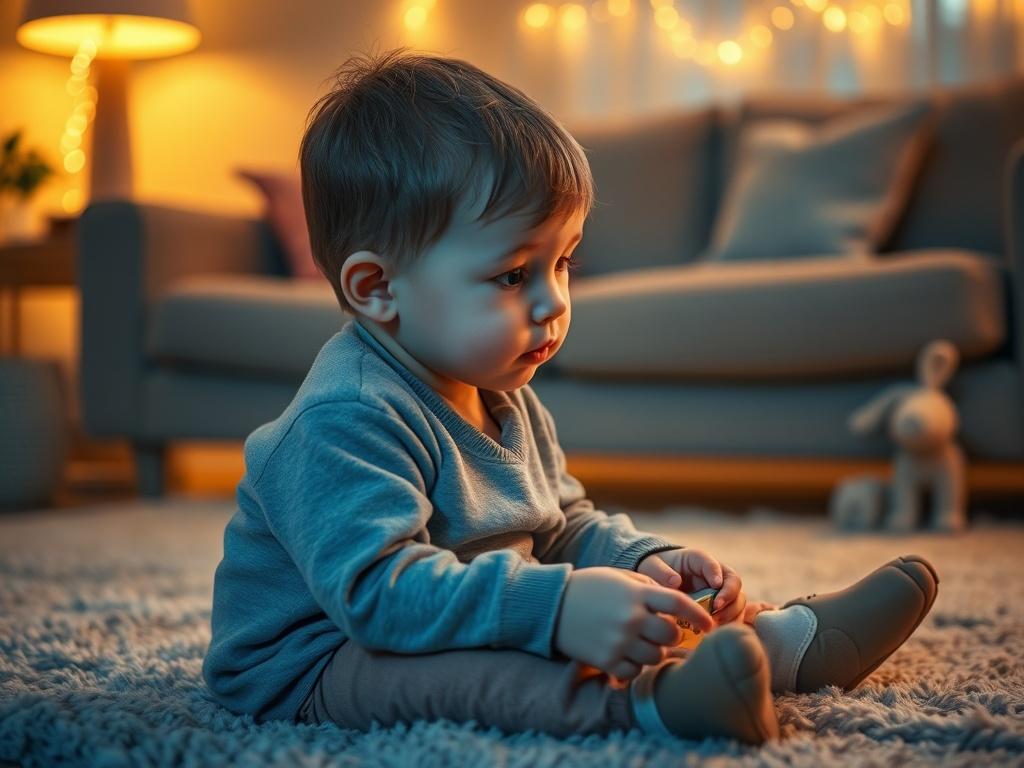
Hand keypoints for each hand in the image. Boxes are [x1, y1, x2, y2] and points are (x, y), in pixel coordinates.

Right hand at [553, 567, 713, 681]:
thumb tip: (676, 604)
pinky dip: (634, 665)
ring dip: (653, 651)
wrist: (551, 605)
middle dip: (670, 635)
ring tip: (640, 642)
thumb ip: (648, 588)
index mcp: (637, 593)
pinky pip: (634, 671)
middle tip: (662, 632)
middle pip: (671, 635)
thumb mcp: (619, 576)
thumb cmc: (588, 587)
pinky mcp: (606, 660)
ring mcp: (619, 642)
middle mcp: (631, 618)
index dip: (699, 615)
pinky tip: (625, 653)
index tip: (709, 624)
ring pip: (655, 656)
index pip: (680, 605)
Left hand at [637, 547, 745, 625]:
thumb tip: (676, 582)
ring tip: (715, 624)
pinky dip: (729, 624)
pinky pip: (732, 616)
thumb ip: (661, 572)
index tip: (715, 586)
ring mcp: (718, 591)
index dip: (716, 574)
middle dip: (729, 597)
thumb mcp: (653, 566)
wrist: (656, 579)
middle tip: (716, 611)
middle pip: (733, 582)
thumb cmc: (655, 569)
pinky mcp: (719, 608)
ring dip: (731, 613)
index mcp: (698, 559)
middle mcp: (714, 574)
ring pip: (737, 600)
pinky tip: (716, 632)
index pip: (712, 563)